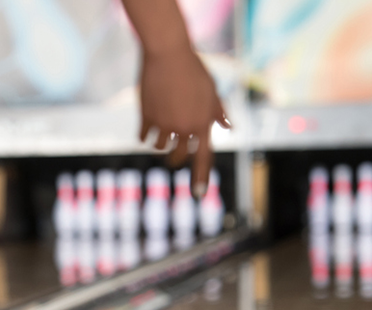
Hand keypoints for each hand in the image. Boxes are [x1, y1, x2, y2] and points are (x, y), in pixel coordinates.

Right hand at [138, 46, 228, 195]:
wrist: (168, 52)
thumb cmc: (192, 69)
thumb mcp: (211, 89)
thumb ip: (218, 112)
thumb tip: (228, 128)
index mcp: (204, 122)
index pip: (204, 157)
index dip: (201, 177)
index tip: (199, 195)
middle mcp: (186, 127)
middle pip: (178, 156)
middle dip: (175, 157)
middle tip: (172, 152)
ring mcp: (166, 123)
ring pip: (159, 147)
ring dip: (159, 142)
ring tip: (160, 124)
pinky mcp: (147, 117)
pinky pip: (143, 137)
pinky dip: (144, 133)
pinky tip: (146, 121)